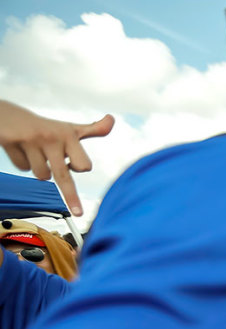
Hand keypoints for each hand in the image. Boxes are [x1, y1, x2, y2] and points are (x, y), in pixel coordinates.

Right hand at [0, 100, 114, 216]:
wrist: (10, 115)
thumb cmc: (46, 127)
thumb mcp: (70, 128)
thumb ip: (93, 129)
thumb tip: (112, 119)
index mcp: (68, 135)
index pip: (82, 163)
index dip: (79, 167)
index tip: (76, 170)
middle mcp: (52, 137)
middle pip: (63, 176)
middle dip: (71, 196)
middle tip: (79, 213)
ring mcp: (31, 140)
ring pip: (41, 175)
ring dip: (40, 170)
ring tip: (36, 154)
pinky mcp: (12, 141)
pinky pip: (22, 168)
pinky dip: (22, 163)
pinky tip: (21, 150)